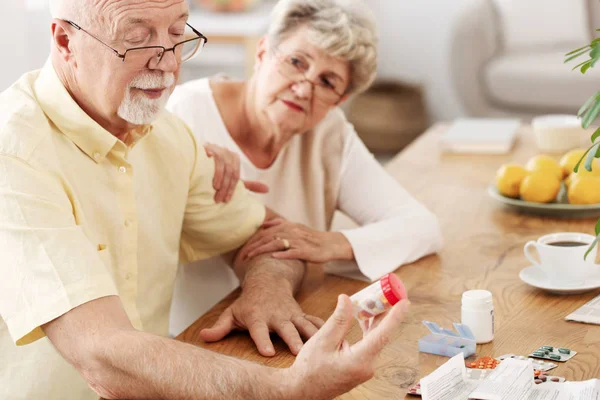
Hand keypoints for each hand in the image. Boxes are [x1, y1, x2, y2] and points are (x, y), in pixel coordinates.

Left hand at [199, 283, 324, 356]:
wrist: (269, 281)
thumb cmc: (249, 302)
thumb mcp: (233, 312)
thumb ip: (220, 327)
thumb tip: (203, 337)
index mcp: (258, 317)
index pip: (259, 330)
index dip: (262, 341)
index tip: (268, 352)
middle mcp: (276, 316)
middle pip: (285, 329)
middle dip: (293, 340)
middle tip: (299, 353)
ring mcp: (291, 315)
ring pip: (304, 325)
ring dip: (312, 336)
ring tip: (321, 348)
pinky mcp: (301, 315)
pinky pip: (314, 321)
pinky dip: (324, 328)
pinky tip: (336, 337)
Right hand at [204, 143, 268, 202]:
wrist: (196, 159)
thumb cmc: (216, 172)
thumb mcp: (232, 179)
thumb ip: (249, 184)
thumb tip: (268, 190)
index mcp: (234, 159)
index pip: (235, 176)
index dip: (231, 189)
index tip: (226, 201)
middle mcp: (227, 152)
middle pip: (229, 171)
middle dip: (225, 187)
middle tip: (219, 200)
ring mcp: (216, 149)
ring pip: (222, 165)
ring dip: (219, 179)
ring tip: (215, 189)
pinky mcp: (205, 147)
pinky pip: (211, 156)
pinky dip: (210, 164)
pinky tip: (207, 173)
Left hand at [240, 218, 353, 262]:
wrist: (331, 244)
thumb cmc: (311, 238)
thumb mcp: (295, 227)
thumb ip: (280, 224)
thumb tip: (264, 224)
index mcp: (287, 226)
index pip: (265, 232)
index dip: (253, 240)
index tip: (242, 249)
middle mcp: (292, 231)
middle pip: (268, 237)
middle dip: (253, 246)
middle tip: (242, 255)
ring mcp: (299, 241)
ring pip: (277, 243)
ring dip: (262, 250)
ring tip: (251, 257)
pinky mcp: (306, 251)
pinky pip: (292, 252)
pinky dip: (283, 254)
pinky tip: (273, 257)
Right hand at [284, 295, 410, 399]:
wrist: (303, 390)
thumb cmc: (310, 370)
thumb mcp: (322, 340)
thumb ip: (339, 319)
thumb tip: (347, 299)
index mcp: (359, 360)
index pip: (382, 334)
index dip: (395, 316)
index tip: (404, 302)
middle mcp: (367, 366)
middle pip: (381, 334)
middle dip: (383, 312)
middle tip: (386, 293)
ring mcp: (365, 368)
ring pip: (375, 338)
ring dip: (374, 320)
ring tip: (373, 300)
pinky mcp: (361, 367)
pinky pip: (369, 344)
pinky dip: (367, 330)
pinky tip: (363, 318)